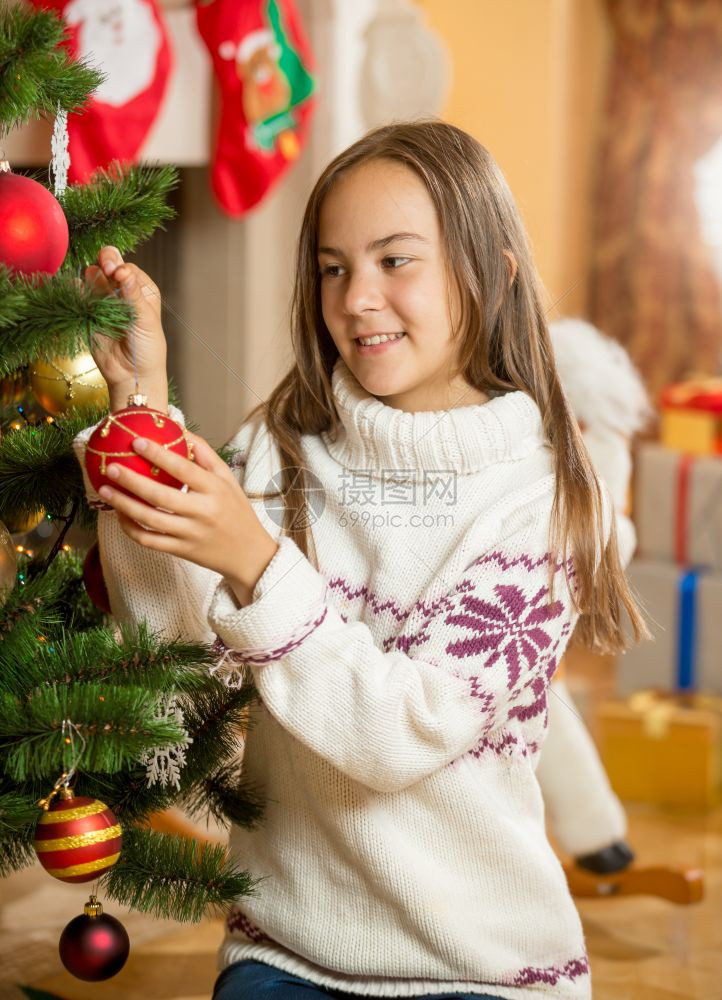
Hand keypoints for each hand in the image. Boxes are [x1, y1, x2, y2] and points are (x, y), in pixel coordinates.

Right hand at [85, 246, 167, 411]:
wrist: (131, 375)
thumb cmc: (147, 348)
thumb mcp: (145, 319)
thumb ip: (132, 293)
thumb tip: (121, 268)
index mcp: (141, 290)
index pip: (127, 268)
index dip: (120, 268)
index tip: (117, 275)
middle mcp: (123, 291)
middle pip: (108, 267)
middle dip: (105, 264)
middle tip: (105, 270)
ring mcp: (104, 301)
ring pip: (92, 278)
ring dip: (92, 278)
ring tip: (96, 287)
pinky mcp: (88, 312)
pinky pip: (78, 295)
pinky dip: (76, 290)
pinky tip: (77, 291)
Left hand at [96, 431, 278, 603]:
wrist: (249, 554)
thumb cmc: (236, 511)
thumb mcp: (228, 479)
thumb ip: (205, 454)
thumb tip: (180, 430)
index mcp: (214, 490)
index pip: (183, 469)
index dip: (158, 455)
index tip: (137, 442)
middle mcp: (202, 512)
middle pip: (160, 495)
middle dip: (132, 481)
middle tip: (111, 468)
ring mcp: (190, 533)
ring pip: (149, 520)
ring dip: (123, 504)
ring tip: (105, 490)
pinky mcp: (181, 551)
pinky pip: (149, 540)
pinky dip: (131, 528)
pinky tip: (120, 515)